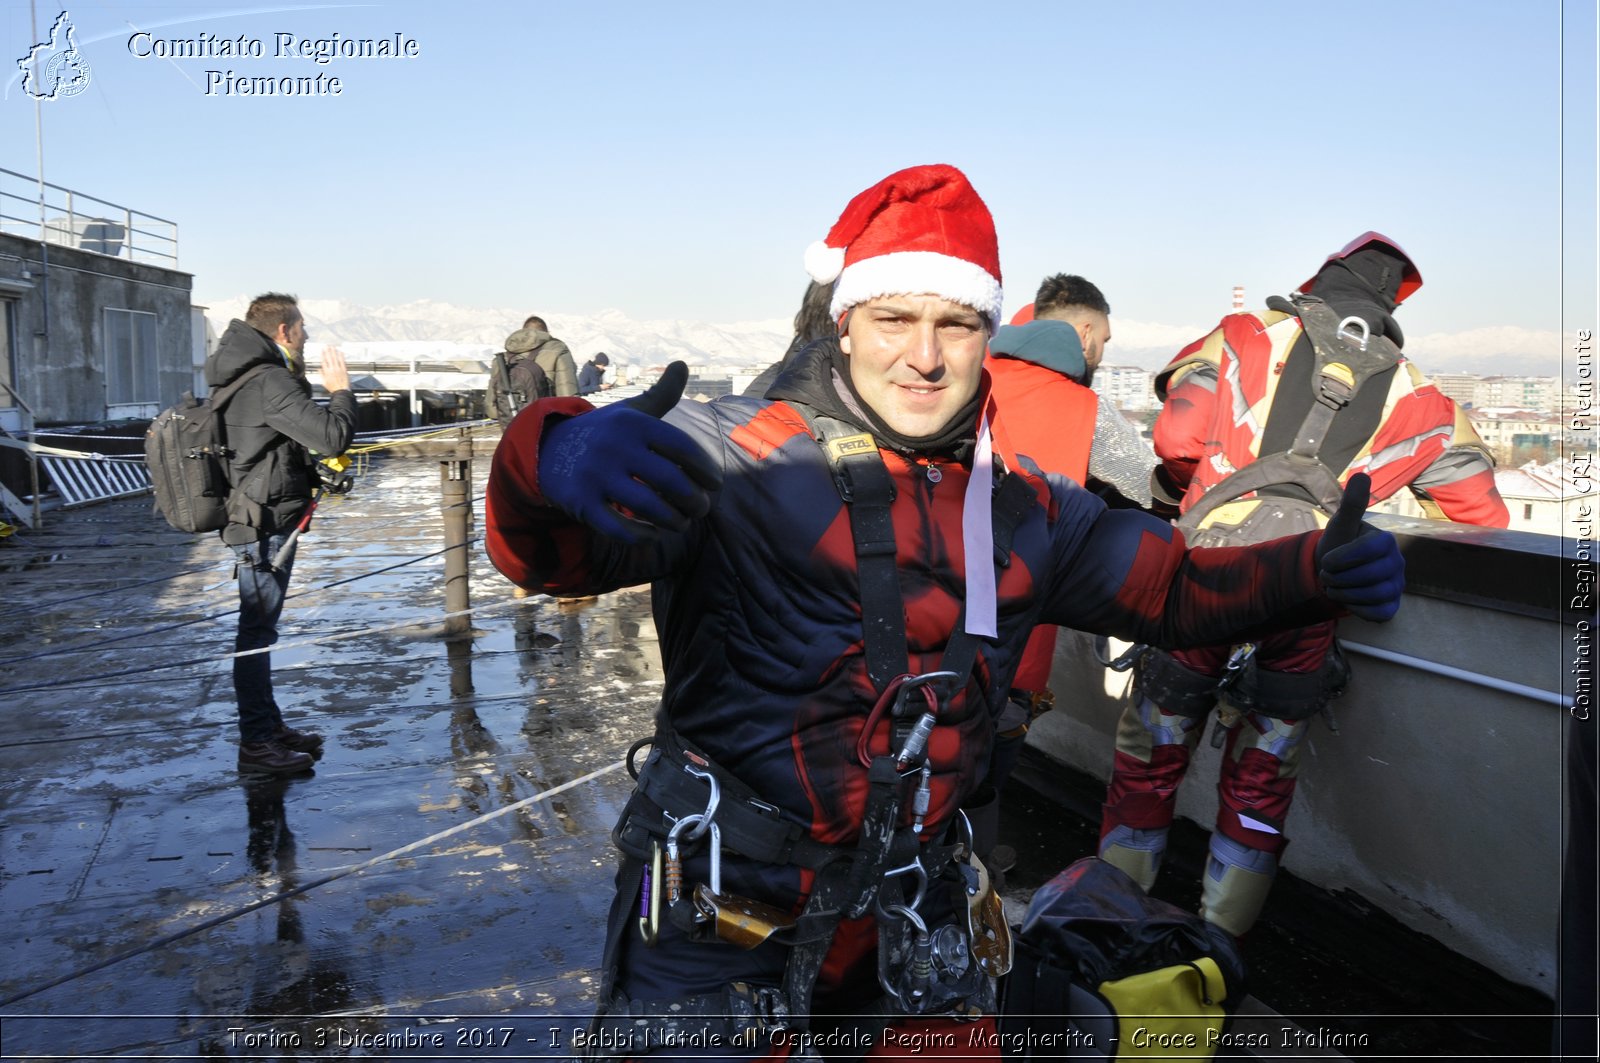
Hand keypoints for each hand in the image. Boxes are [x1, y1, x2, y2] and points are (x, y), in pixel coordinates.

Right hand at [318, 347, 349, 391]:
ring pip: (335, 358)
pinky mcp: (344, 370)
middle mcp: (332, 369)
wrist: (341, 391)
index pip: (324, 361)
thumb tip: (319, 369)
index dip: (323, 355)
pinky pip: (342, 362)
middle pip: (329, 358)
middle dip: (328, 351)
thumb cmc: (332, 388)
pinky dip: (341, 356)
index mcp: (326, 372)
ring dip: (334, 352)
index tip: (322, 350)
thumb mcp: (324, 382)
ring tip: (333, 346)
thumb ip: (321, 375)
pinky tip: (340, 352)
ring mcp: (338, 369)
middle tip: (327, 345)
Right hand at [538, 361, 721, 543]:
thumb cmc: (605, 433)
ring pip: (649, 508)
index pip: (682, 448)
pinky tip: (654, 534)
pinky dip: (642, 536)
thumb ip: (661, 394)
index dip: (705, 470)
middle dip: (694, 501)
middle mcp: (615, 447)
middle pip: (670, 481)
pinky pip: (619, 528)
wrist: (547, 450)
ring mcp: (596, 475)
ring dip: (674, 521)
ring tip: (682, 523)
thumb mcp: (630, 412)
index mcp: (633, 424)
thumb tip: (682, 364)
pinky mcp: (580, 502)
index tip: (714, 484)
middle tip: (700, 509)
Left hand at [1315, 473, 1404, 620]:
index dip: (1343, 558)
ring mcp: (1397, 585)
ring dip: (1345, 593)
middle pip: (1372, 576)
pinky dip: (1357, 608)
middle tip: (1326, 575)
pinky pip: (1380, 613)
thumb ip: (1351, 504)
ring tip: (1333, 586)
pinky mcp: (1391, 606)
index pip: (1370, 550)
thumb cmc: (1339, 544)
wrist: (1333, 571)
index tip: (1326, 560)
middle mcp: (1397, 563)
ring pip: (1375, 595)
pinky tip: (1347, 598)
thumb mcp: (1340, 524)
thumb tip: (1361, 475)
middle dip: (1340, 578)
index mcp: (1385, 541)